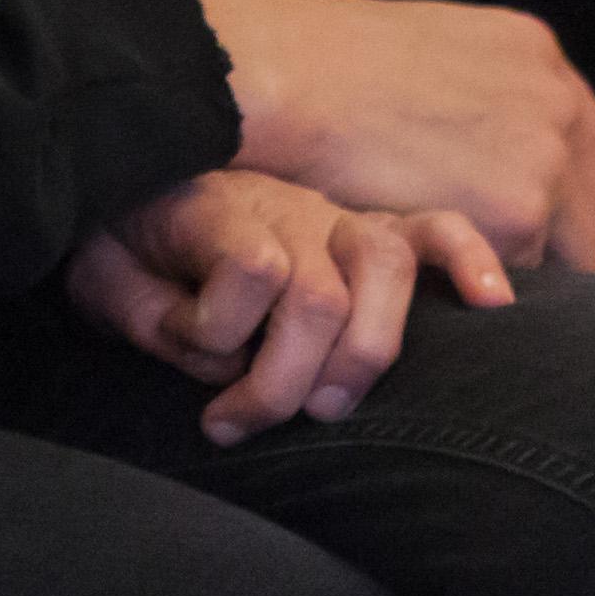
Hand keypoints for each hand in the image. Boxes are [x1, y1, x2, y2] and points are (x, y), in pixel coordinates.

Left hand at [72, 170, 511, 442]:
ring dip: (365, 350)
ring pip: (385, 261)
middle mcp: (285, 207)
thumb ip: (152, 315)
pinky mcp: (367, 229)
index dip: (219, 329)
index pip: (253, 265)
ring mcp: (333, 216)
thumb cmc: (120, 243)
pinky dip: (469, 262)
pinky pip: (435, 229)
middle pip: (320, 291)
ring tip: (330, 406)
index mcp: (214, 207)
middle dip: (286, 378)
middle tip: (243, 422)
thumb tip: (223, 361)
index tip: (182, 362)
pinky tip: (493, 304)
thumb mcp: (101, 278)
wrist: (128, 173)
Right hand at [180, 0, 594, 269]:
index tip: (513, 221)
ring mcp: (548, 154)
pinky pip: (527, 276)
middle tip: (489, 269)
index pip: (579, 147)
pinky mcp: (519, 211)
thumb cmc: (326, 68)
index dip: (547, 192)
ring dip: (524, 267)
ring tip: (465, 288)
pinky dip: (488, 286)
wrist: (290, 77)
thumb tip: (480, 139)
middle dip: (550, 236)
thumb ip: (475, 90)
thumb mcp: (426, 50)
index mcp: (535, 51)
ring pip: (571, 250)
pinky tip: (447, 288)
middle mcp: (558, 100)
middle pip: (589, 203)